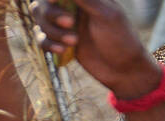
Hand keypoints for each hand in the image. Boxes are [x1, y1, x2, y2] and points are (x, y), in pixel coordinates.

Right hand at [30, 0, 159, 98]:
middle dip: (51, 13)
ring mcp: (64, 24)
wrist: (124, 70)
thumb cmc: (120, 39)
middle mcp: (72, 5)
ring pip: (40, 20)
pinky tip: (63, 51)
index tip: (53, 1)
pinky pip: (41, 39)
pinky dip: (48, 44)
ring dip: (52, 31)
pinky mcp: (60, 42)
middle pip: (42, 3)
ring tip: (74, 42)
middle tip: (71, 23)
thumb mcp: (105, 14)